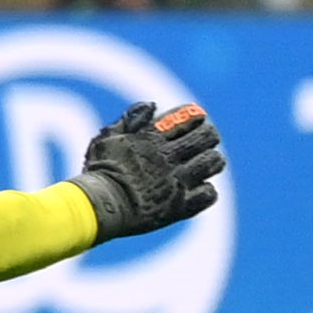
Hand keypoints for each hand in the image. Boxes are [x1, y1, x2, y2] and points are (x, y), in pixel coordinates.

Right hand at [73, 101, 224, 238]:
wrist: (99, 207)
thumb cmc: (100, 171)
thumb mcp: (107, 139)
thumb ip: (130, 120)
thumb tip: (152, 105)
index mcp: (152, 138)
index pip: (188, 117)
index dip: (195, 116)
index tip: (195, 118)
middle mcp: (169, 157)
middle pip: (207, 136)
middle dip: (208, 135)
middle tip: (202, 140)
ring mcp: (177, 182)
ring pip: (213, 162)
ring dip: (211, 160)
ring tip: (203, 162)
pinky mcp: (181, 205)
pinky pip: (209, 193)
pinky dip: (205, 190)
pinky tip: (196, 188)